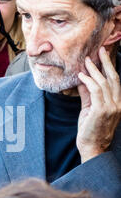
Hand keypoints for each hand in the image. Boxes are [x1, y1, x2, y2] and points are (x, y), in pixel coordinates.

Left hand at [77, 47, 120, 162]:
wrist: (92, 148)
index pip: (115, 81)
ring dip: (94, 70)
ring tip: (86, 61)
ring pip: (104, 83)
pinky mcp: (102, 110)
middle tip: (100, 50)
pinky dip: (88, 81)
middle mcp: (118, 104)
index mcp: (117, 103)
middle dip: (107, 62)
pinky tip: (81, 76)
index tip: (103, 55)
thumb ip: (87, 94)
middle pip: (113, 78)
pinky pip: (95, 91)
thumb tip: (82, 80)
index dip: (110, 67)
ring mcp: (111, 107)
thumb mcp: (89, 109)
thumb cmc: (90, 130)